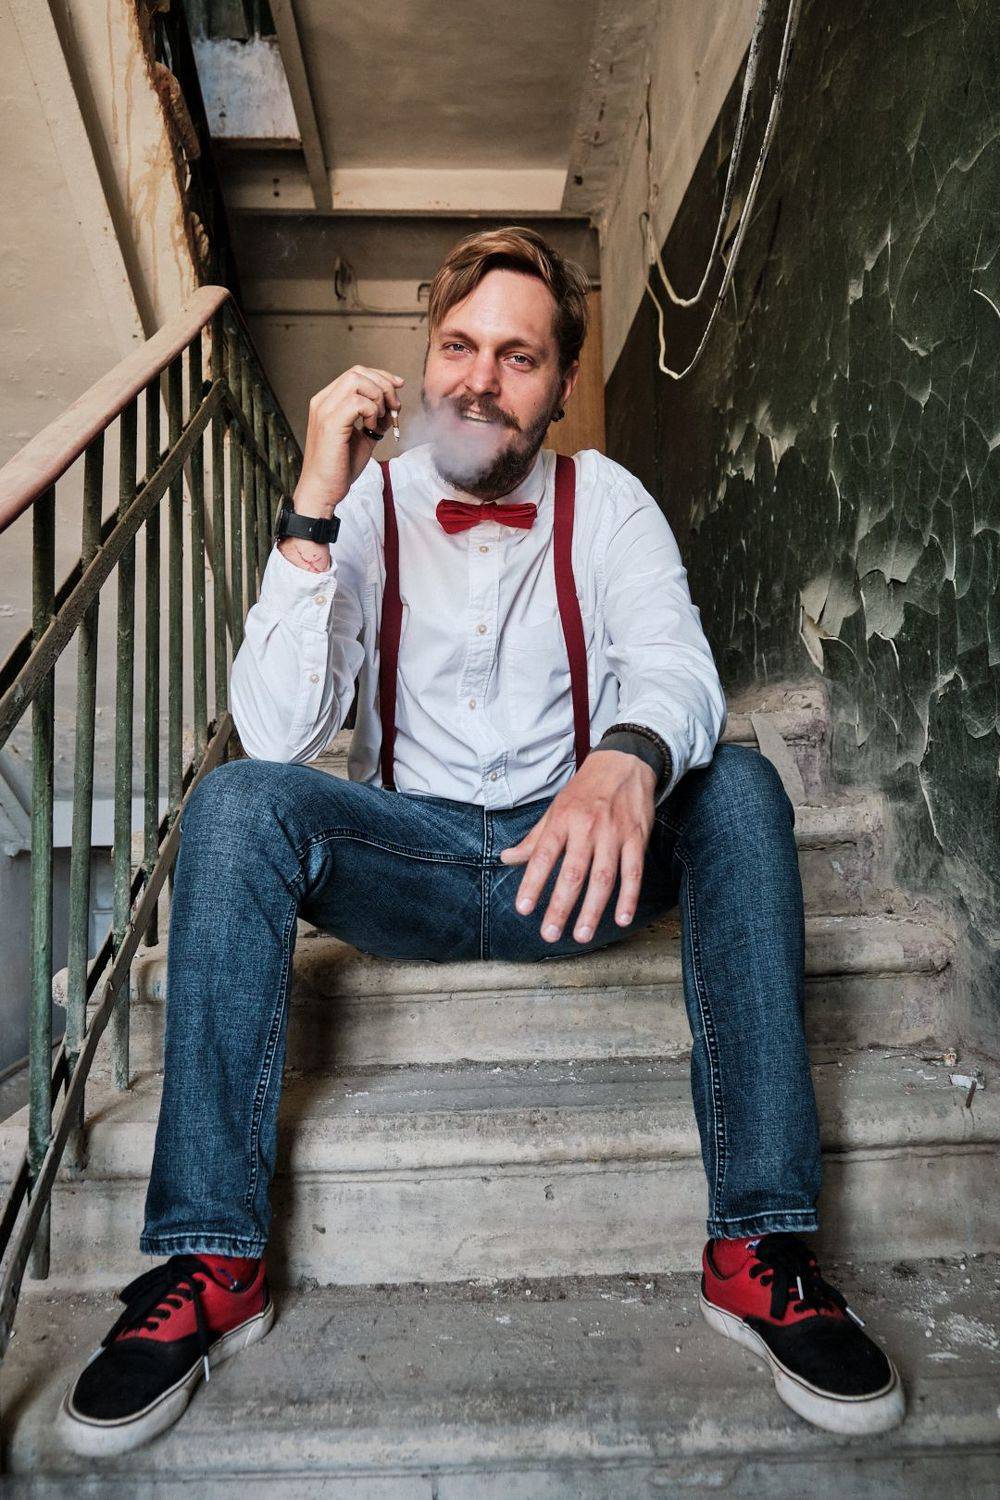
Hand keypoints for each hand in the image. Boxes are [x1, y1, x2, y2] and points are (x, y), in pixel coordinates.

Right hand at [293, 364, 404, 518]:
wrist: (323, 490)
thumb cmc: (340, 467)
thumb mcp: (363, 437)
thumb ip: (375, 419)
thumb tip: (392, 408)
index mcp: (328, 401)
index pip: (356, 373)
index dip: (381, 376)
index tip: (398, 387)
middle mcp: (323, 401)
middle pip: (358, 372)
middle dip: (384, 385)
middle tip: (395, 408)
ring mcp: (324, 411)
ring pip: (357, 381)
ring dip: (378, 398)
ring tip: (381, 420)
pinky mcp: (330, 424)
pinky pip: (358, 403)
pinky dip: (372, 413)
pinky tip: (371, 429)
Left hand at [498, 750, 655, 943]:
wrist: (624, 763)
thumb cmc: (585, 790)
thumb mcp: (555, 808)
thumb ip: (534, 838)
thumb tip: (506, 858)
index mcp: (563, 819)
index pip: (544, 856)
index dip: (532, 883)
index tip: (524, 909)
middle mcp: (588, 827)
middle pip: (573, 873)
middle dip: (561, 906)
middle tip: (550, 933)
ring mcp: (614, 833)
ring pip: (603, 877)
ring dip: (593, 909)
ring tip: (582, 935)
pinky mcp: (637, 838)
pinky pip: (633, 872)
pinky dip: (629, 897)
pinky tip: (621, 919)